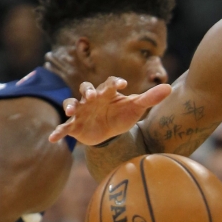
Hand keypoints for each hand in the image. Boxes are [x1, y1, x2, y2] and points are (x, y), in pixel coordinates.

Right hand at [48, 76, 170, 144]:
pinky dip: (58, 131)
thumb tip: (169, 87)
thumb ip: (150, 98)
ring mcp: (81, 111)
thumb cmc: (122, 115)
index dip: (114, 83)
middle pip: (86, 89)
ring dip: (70, 105)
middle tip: (92, 95)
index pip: (109, 83)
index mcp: (107, 93)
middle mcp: (91, 99)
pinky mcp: (74, 125)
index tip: (122, 85)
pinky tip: (53, 138)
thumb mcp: (136, 107)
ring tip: (71, 111)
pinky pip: (64, 126)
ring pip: (71, 103)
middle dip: (88, 91)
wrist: (109, 131)